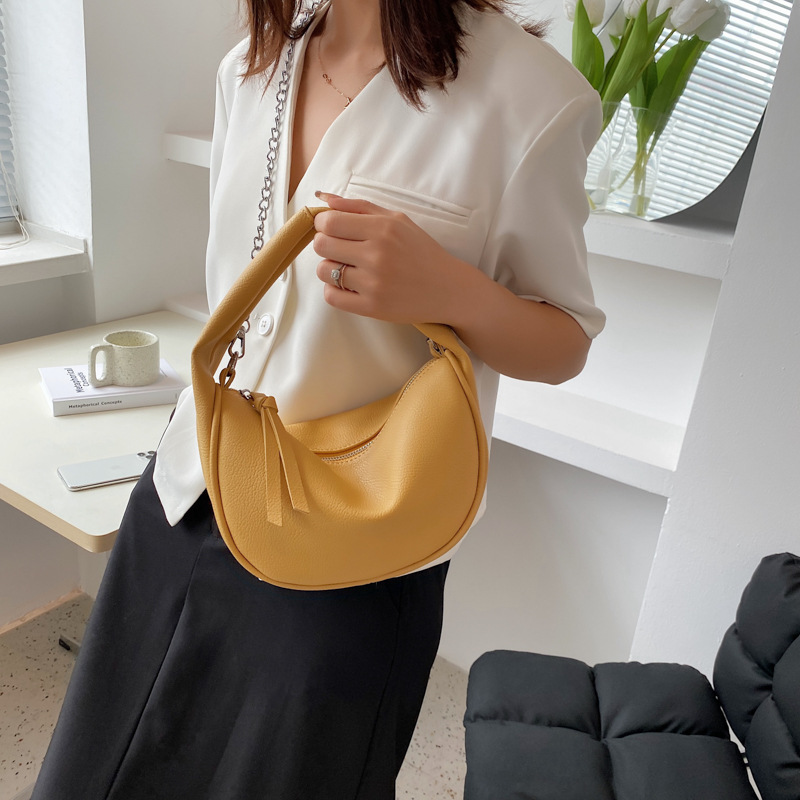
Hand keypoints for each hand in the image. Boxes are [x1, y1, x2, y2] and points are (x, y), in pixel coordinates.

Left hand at [313, 192, 467, 324]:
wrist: (447, 288)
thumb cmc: (421, 252)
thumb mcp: (397, 220)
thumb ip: (359, 207)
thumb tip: (324, 199)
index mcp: (383, 228)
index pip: (330, 222)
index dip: (322, 224)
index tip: (331, 229)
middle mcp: (377, 254)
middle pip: (321, 244)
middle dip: (325, 244)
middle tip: (340, 249)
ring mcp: (373, 283)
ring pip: (323, 271)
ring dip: (329, 268)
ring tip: (348, 269)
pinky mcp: (371, 307)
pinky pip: (331, 297)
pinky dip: (334, 290)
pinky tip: (350, 286)